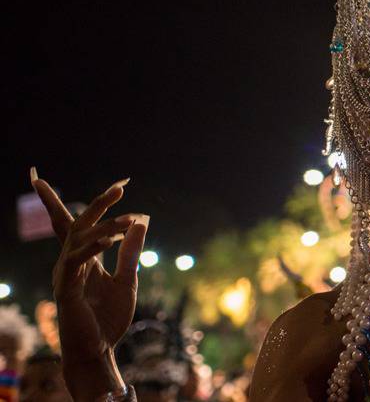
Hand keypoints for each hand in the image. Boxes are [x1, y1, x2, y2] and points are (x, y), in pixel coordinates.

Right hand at [30, 167, 148, 397]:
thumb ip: (130, 252)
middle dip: (97, 203)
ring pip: (79, 238)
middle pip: (77, 223)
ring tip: (131, 219)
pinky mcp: (66, 288)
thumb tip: (141, 221)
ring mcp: (66, 274)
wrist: (98, 349)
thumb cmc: (109, 318)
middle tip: (121, 187)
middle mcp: (71, 262)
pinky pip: (76, 261)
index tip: (122, 183)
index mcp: (85, 258)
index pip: (85, 224)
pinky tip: (110, 239)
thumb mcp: (128, 280)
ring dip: (106, 225)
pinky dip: (92, 247)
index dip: (100, 203)